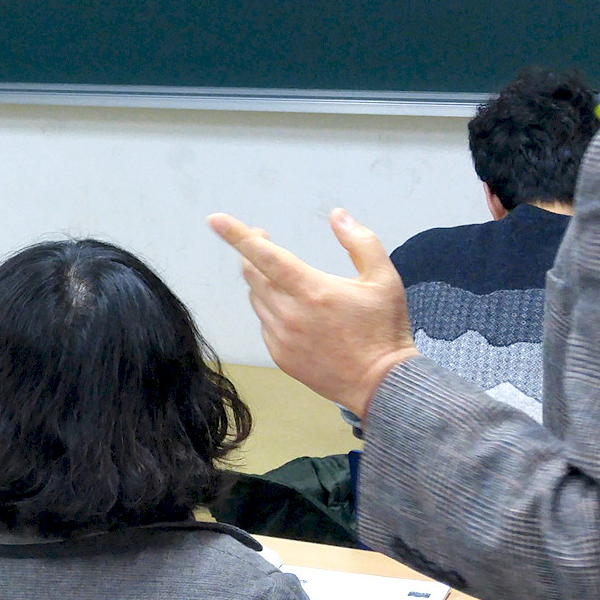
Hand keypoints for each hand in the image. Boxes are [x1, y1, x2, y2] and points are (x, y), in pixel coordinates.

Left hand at [209, 208, 417, 419]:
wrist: (382, 385)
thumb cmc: (384, 329)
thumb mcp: (384, 279)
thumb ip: (360, 242)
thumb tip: (337, 215)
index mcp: (312, 291)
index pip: (265, 256)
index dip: (238, 235)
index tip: (215, 220)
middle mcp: (290, 314)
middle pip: (253, 274)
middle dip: (253, 252)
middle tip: (265, 240)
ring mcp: (281, 338)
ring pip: (256, 299)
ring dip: (263, 282)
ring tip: (287, 279)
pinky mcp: (279, 356)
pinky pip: (264, 323)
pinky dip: (271, 310)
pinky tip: (295, 312)